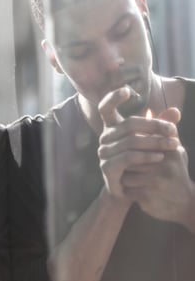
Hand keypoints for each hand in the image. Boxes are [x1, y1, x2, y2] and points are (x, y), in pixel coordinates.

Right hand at [97, 87, 177, 202]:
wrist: (130, 189)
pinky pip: (127, 158)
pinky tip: (160, 157)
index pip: (105, 108)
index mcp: (112, 128)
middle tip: (174, 131)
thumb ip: (160, 127)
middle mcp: (104, 138)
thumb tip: (175, 111)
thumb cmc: (140, 162)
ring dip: (155, 143)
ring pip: (131, 142)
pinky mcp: (107, 168)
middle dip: (154, 126)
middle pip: (128, 125)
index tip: (128, 90)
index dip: (113, 98)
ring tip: (174, 145)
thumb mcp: (152, 141)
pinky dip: (145, 156)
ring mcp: (104, 153)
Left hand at [119, 108, 194, 228]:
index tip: (130, 150)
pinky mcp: (148, 196)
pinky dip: (127, 191)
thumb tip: (161, 109)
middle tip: (129, 167)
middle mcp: (165, 164)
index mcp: (171, 150)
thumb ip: (165, 130)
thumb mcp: (174, 150)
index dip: (132, 145)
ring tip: (134, 180)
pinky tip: (135, 192)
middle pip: (130, 156)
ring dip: (125, 177)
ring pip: (125, 173)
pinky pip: (126, 189)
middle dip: (127, 163)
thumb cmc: (173, 172)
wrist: (182, 204)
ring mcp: (156, 182)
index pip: (141, 140)